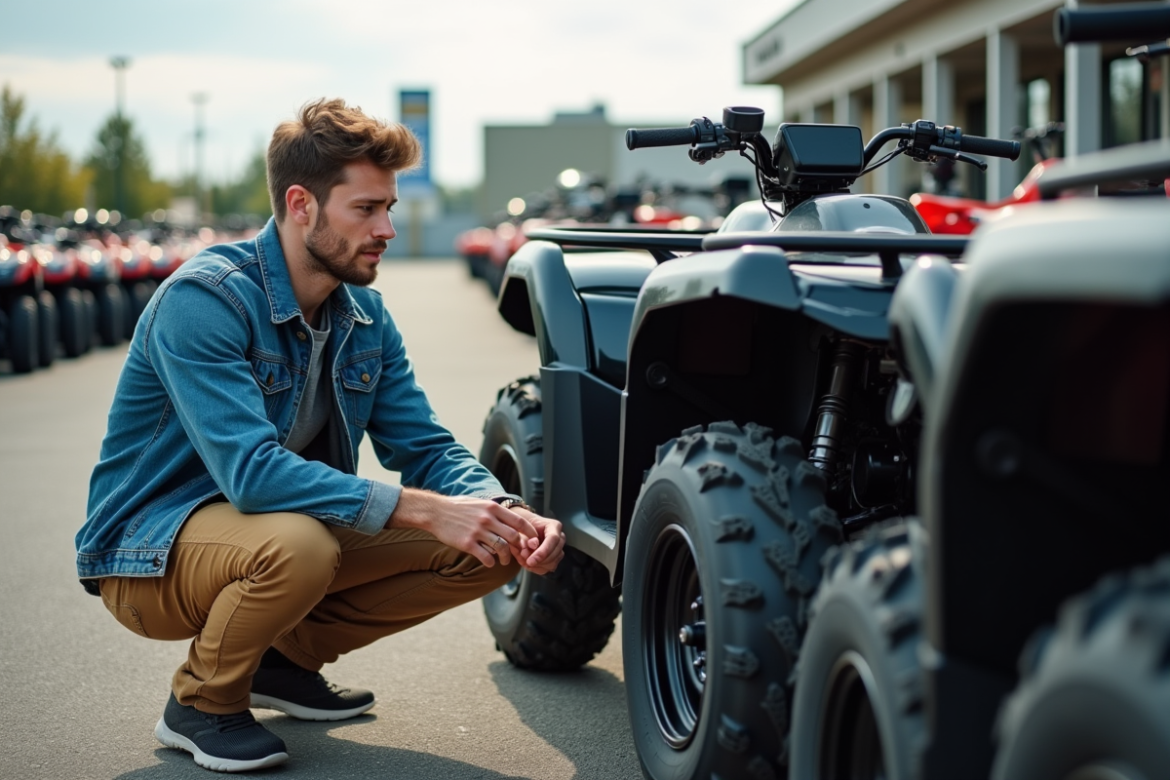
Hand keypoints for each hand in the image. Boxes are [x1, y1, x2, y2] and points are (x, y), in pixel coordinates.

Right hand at [388, 490, 539, 567]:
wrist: (436, 511)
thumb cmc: (458, 507)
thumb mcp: (480, 503)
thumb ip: (495, 511)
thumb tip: (510, 518)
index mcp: (493, 508)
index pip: (519, 521)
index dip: (529, 532)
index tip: (532, 540)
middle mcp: (488, 519)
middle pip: (513, 537)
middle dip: (518, 548)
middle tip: (517, 553)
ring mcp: (477, 531)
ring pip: (501, 548)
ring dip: (505, 558)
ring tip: (503, 561)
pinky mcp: (467, 543)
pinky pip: (485, 556)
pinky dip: (490, 562)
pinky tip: (489, 563)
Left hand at [507, 507, 564, 574]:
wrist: (520, 528)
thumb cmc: (521, 525)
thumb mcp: (519, 528)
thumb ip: (525, 536)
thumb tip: (533, 545)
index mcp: (554, 526)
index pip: (553, 539)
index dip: (543, 552)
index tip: (530, 561)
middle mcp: (559, 537)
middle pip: (555, 553)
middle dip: (539, 561)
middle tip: (524, 561)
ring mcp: (558, 549)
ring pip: (552, 563)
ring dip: (537, 565)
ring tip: (524, 561)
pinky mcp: (554, 558)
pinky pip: (548, 568)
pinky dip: (537, 568)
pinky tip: (528, 564)